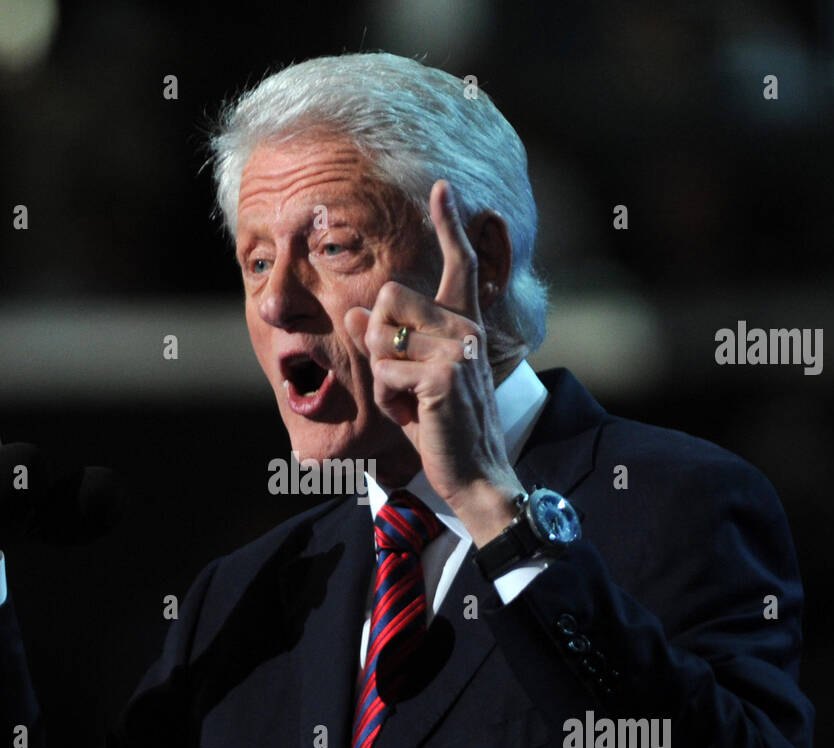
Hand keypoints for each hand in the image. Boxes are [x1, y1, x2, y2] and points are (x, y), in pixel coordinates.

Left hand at [344, 180, 522, 546]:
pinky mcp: (443, 374)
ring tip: (412, 402)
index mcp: (464, 325)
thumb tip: (357, 315)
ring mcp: (457, 349)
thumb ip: (386, 346)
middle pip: (388, 298)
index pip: (459, 266)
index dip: (451, 225)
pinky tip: (415, 415)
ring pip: (380, 337)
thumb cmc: (443, 429)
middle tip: (404, 382)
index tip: (443, 187)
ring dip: (383, 377)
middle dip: (378, 342)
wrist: (476, 473)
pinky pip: (385, 371)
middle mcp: (466, 328)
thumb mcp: (410, 383)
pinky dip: (389, 400)